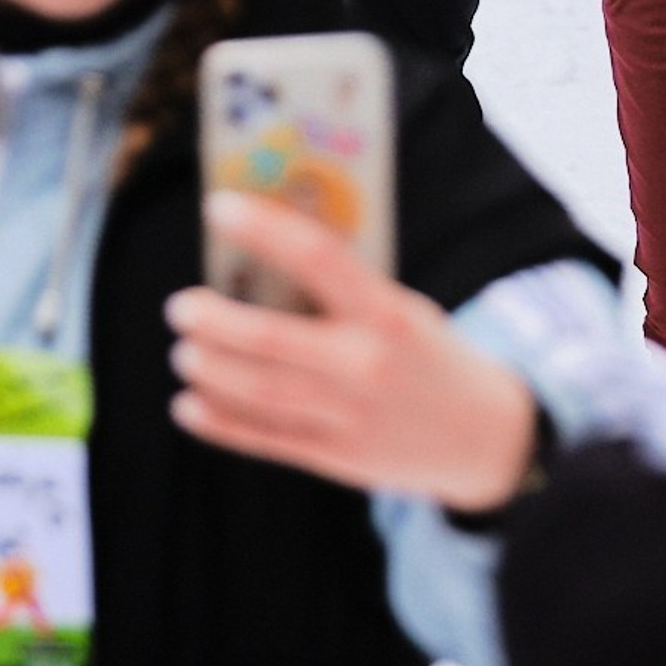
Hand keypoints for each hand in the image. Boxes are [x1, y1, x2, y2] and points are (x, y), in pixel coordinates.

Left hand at [168, 194, 539, 510]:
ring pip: (256, 390)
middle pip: (269, 339)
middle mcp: (365, 363)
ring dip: (209, 367)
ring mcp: (347, 416)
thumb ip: (347, 296)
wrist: (484, 435)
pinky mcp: (334, 458)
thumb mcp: (406, 310)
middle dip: (213, 320)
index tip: (219, 207)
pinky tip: (189, 404)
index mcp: (388, 312)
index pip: (317, 257)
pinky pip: (262, 438)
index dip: (264, 229)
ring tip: (184, 350)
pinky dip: (218, 422)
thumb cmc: (431, 354)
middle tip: (181, 305)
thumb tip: (267, 269)